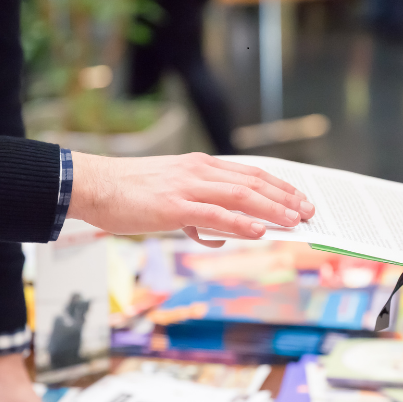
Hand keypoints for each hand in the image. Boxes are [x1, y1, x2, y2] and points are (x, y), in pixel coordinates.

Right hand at [67, 153, 315, 246]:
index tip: (298, 197)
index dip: (277, 185)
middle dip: (285, 197)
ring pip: (241, 195)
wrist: (94, 185)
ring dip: (272, 209)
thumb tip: (215, 235)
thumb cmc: (128, 193)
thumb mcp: (169, 196)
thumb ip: (195, 214)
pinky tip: (259, 231)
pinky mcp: (175, 205)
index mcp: (199, 166)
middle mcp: (199, 171)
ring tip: (294, 221)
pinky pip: (215, 214)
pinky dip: (240, 222)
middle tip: (308, 211)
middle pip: (253, 182)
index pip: (248, 172)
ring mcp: (188, 187)